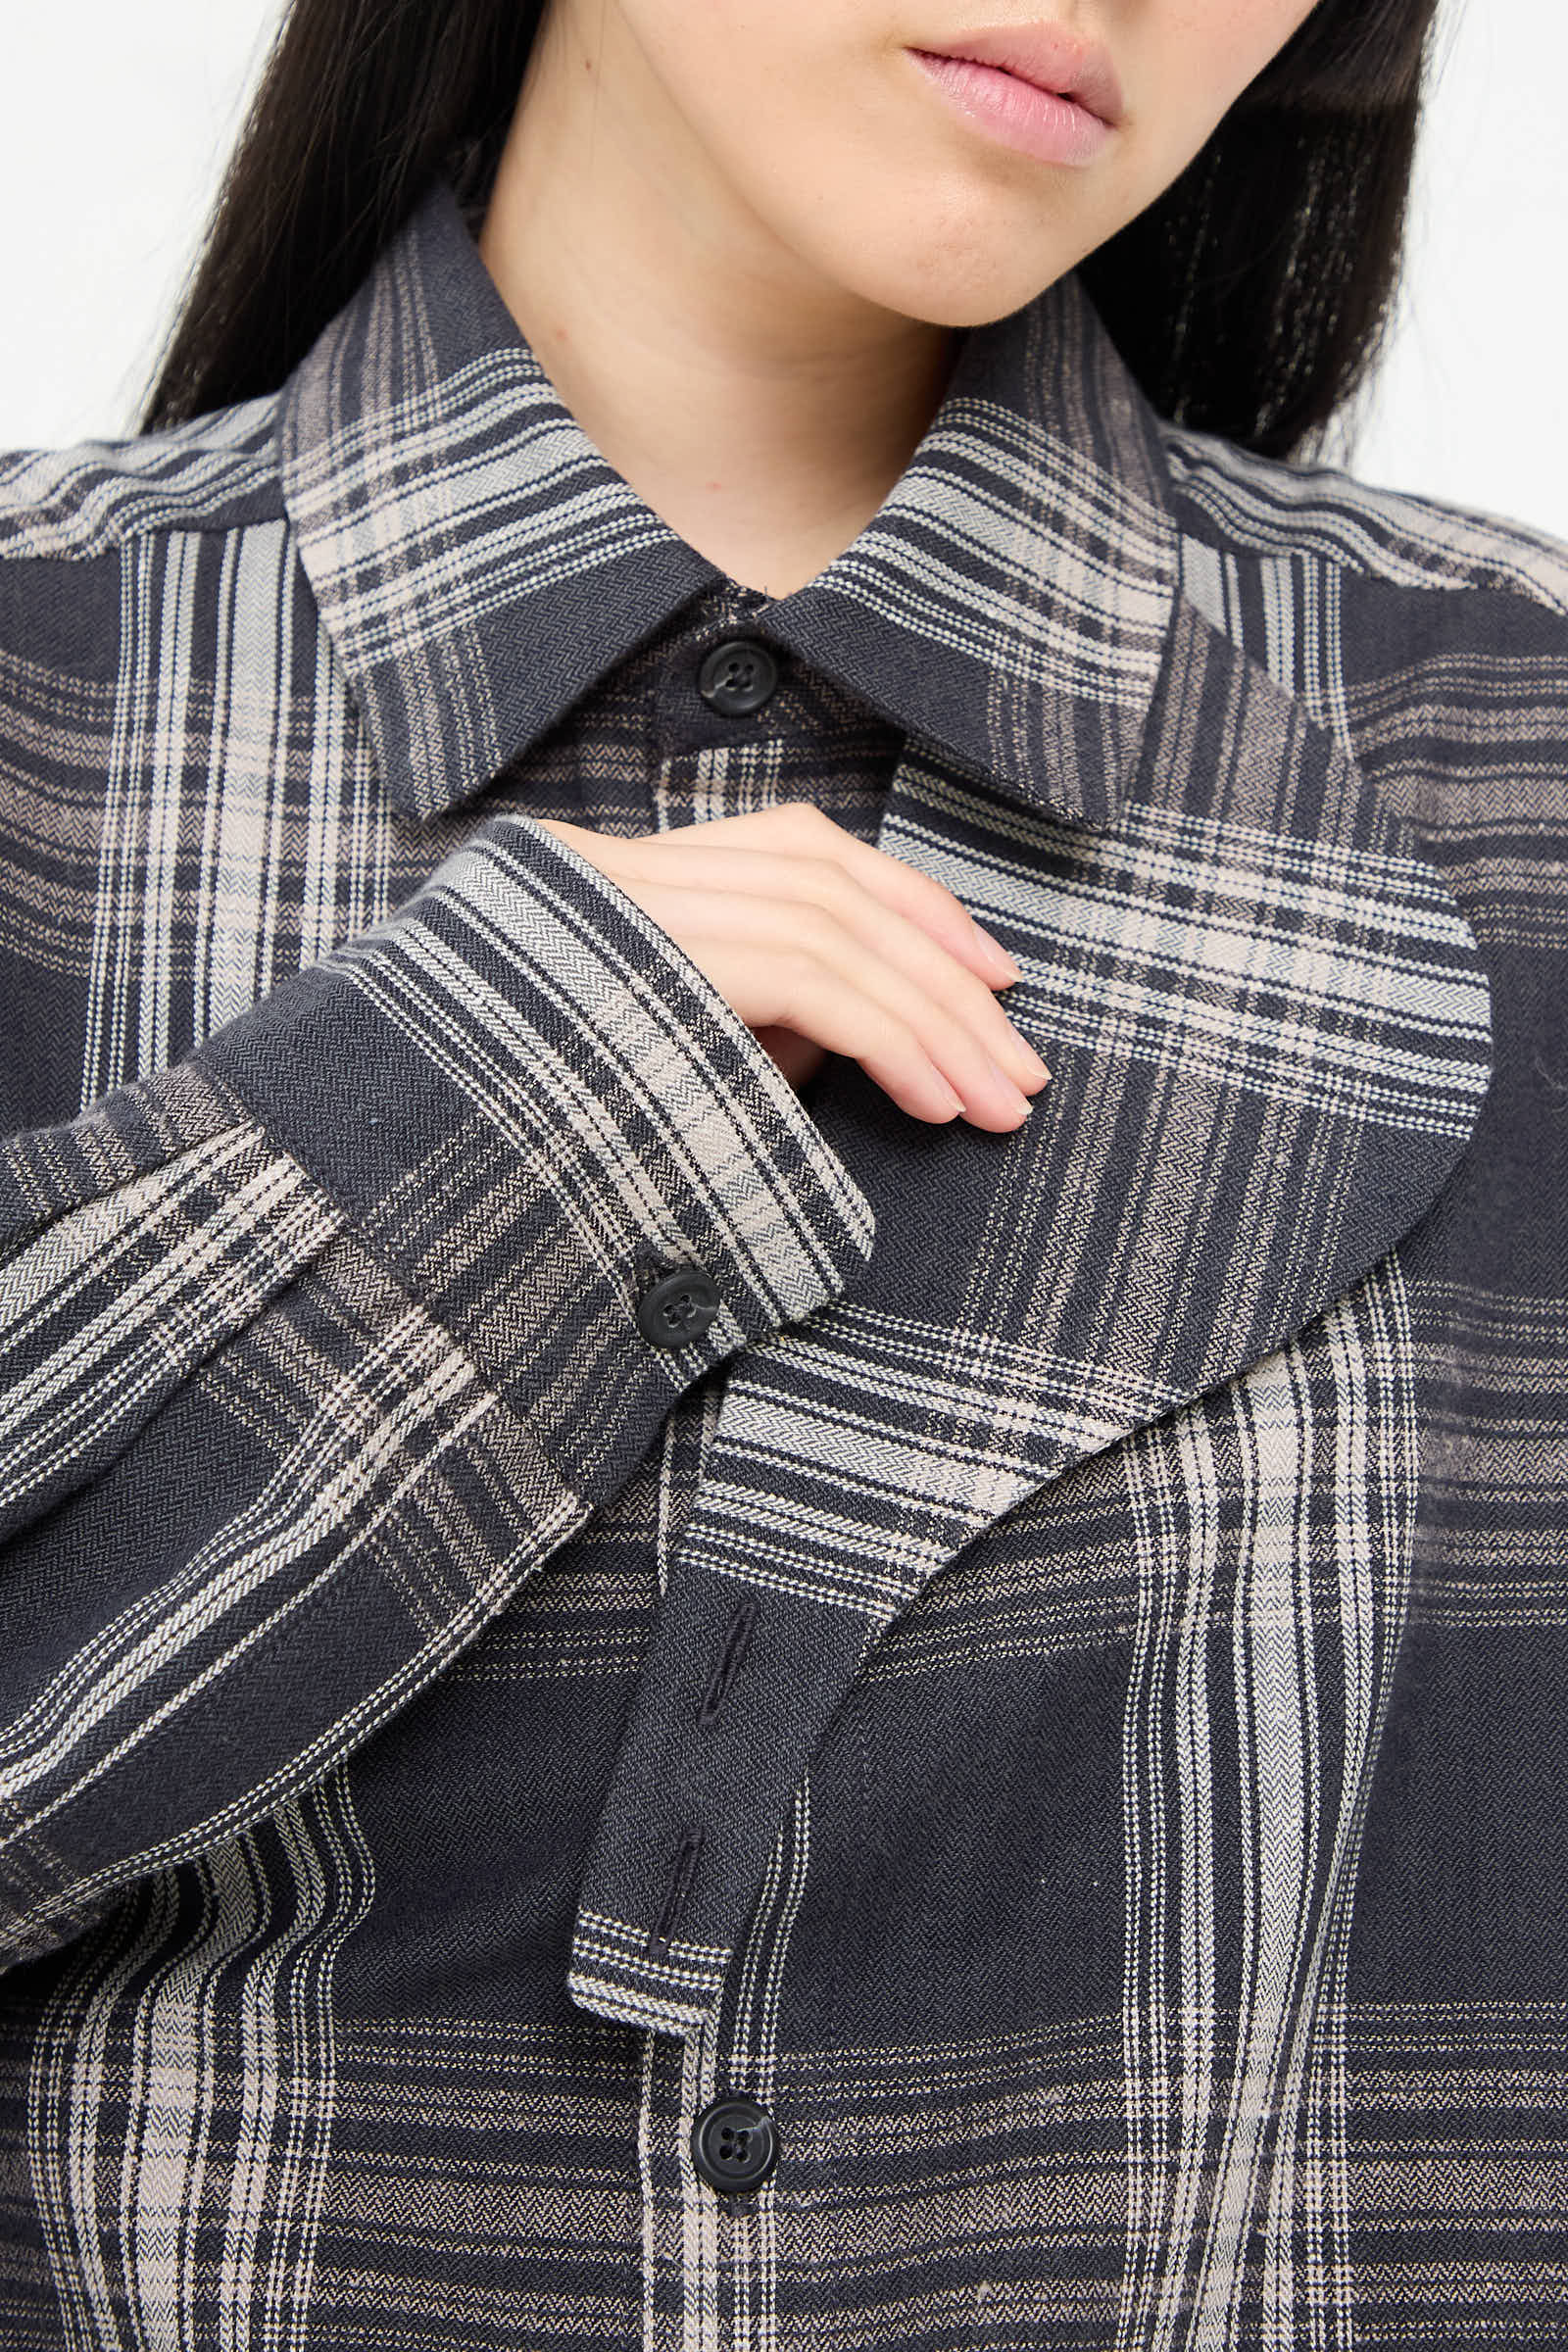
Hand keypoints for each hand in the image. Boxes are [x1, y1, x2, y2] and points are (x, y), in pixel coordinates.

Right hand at [534, 802, 1048, 1129]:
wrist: (417, 1146)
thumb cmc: (539, 1124)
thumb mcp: (669, 1057)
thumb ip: (754, 1024)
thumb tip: (864, 1042)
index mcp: (634, 876)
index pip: (807, 851)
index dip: (915, 906)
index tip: (993, 977)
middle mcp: (631, 872)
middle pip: (839, 887)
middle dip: (949, 981)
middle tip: (1022, 1071)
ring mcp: (630, 908)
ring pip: (837, 928)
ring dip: (935, 1023)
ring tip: (997, 1103)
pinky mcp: (646, 962)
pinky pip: (809, 980)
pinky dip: (891, 1039)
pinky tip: (935, 1098)